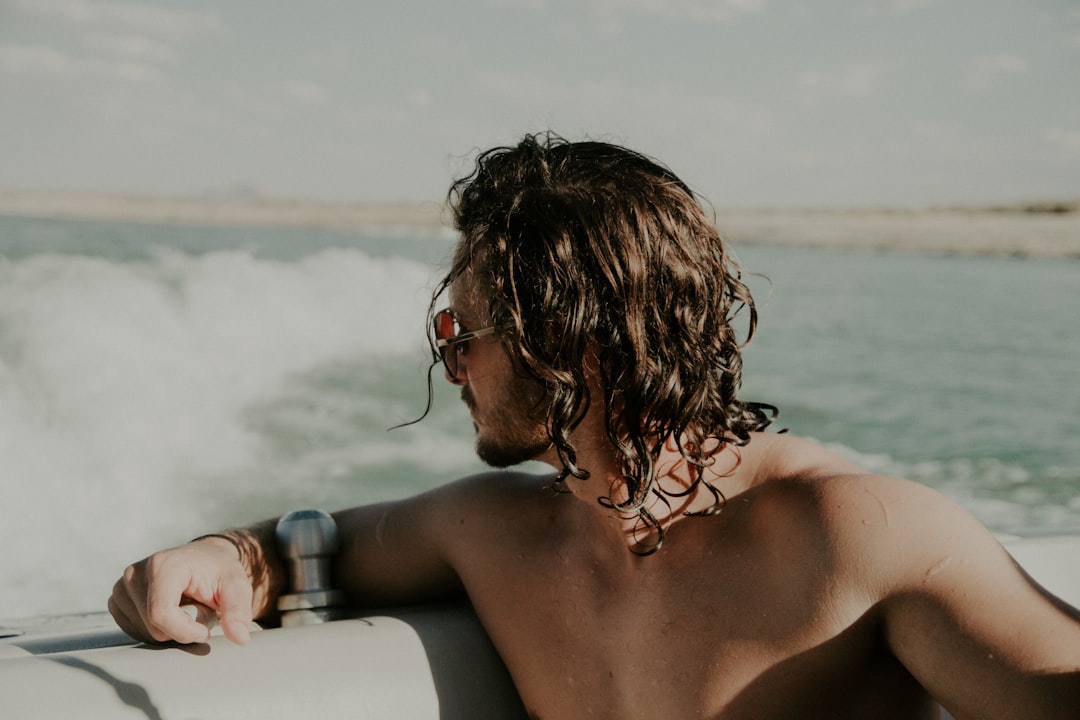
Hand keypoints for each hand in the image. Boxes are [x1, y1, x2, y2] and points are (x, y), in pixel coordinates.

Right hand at [108, 537, 254, 644]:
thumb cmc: (219, 572)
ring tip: (183, 606)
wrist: (203, 560)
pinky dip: (156, 629)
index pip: (161, 614)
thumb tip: (240, 638)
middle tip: (198, 608)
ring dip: (170, 629)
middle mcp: (135, 574)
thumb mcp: (236, 586)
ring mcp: (122, 587)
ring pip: (144, 633)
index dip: (185, 631)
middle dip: (182, 628)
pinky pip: (135, 631)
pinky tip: (169, 610)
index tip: (206, 630)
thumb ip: (238, 611)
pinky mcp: (117, 600)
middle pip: (154, 628)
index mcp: (161, 566)